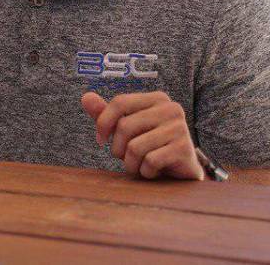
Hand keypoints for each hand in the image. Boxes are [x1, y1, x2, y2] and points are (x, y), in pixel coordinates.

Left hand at [81, 91, 204, 180]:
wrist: (181, 172)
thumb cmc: (150, 147)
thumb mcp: (127, 130)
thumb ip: (106, 115)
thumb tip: (85, 97)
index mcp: (157, 98)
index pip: (120, 102)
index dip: (103, 123)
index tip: (101, 140)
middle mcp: (171, 108)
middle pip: (125, 126)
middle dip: (118, 149)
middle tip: (126, 157)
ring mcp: (180, 127)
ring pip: (135, 147)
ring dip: (131, 163)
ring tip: (139, 165)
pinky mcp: (183, 148)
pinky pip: (150, 162)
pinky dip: (145, 172)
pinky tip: (153, 171)